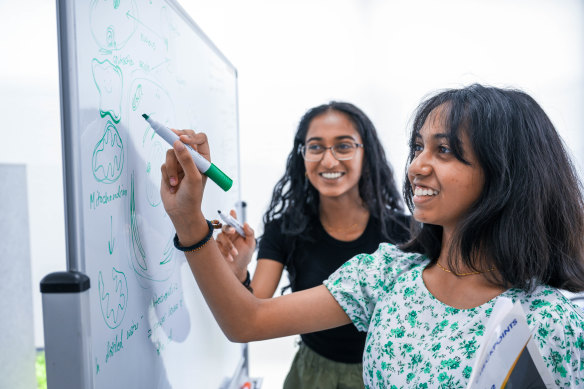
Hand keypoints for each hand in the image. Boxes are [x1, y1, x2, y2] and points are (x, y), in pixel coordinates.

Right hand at [160, 130, 209, 244]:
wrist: (181, 211)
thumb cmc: (192, 197)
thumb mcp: (193, 178)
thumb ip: (186, 160)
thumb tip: (177, 142)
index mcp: (203, 159)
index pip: (200, 139)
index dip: (191, 136)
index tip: (182, 139)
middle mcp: (192, 159)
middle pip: (183, 139)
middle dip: (176, 139)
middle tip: (170, 135)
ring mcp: (179, 163)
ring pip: (171, 152)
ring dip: (171, 168)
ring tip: (176, 183)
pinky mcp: (168, 169)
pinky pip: (164, 163)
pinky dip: (167, 174)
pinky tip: (172, 186)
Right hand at [216, 209, 255, 281]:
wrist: (238, 271)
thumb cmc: (245, 256)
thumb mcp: (251, 245)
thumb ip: (250, 233)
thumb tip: (245, 223)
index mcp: (236, 232)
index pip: (233, 221)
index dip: (232, 215)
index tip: (233, 212)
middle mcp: (227, 235)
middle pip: (224, 227)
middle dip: (228, 228)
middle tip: (233, 231)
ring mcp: (220, 241)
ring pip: (220, 237)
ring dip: (228, 245)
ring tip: (235, 254)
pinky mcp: (214, 249)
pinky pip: (217, 246)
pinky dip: (225, 252)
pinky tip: (231, 258)